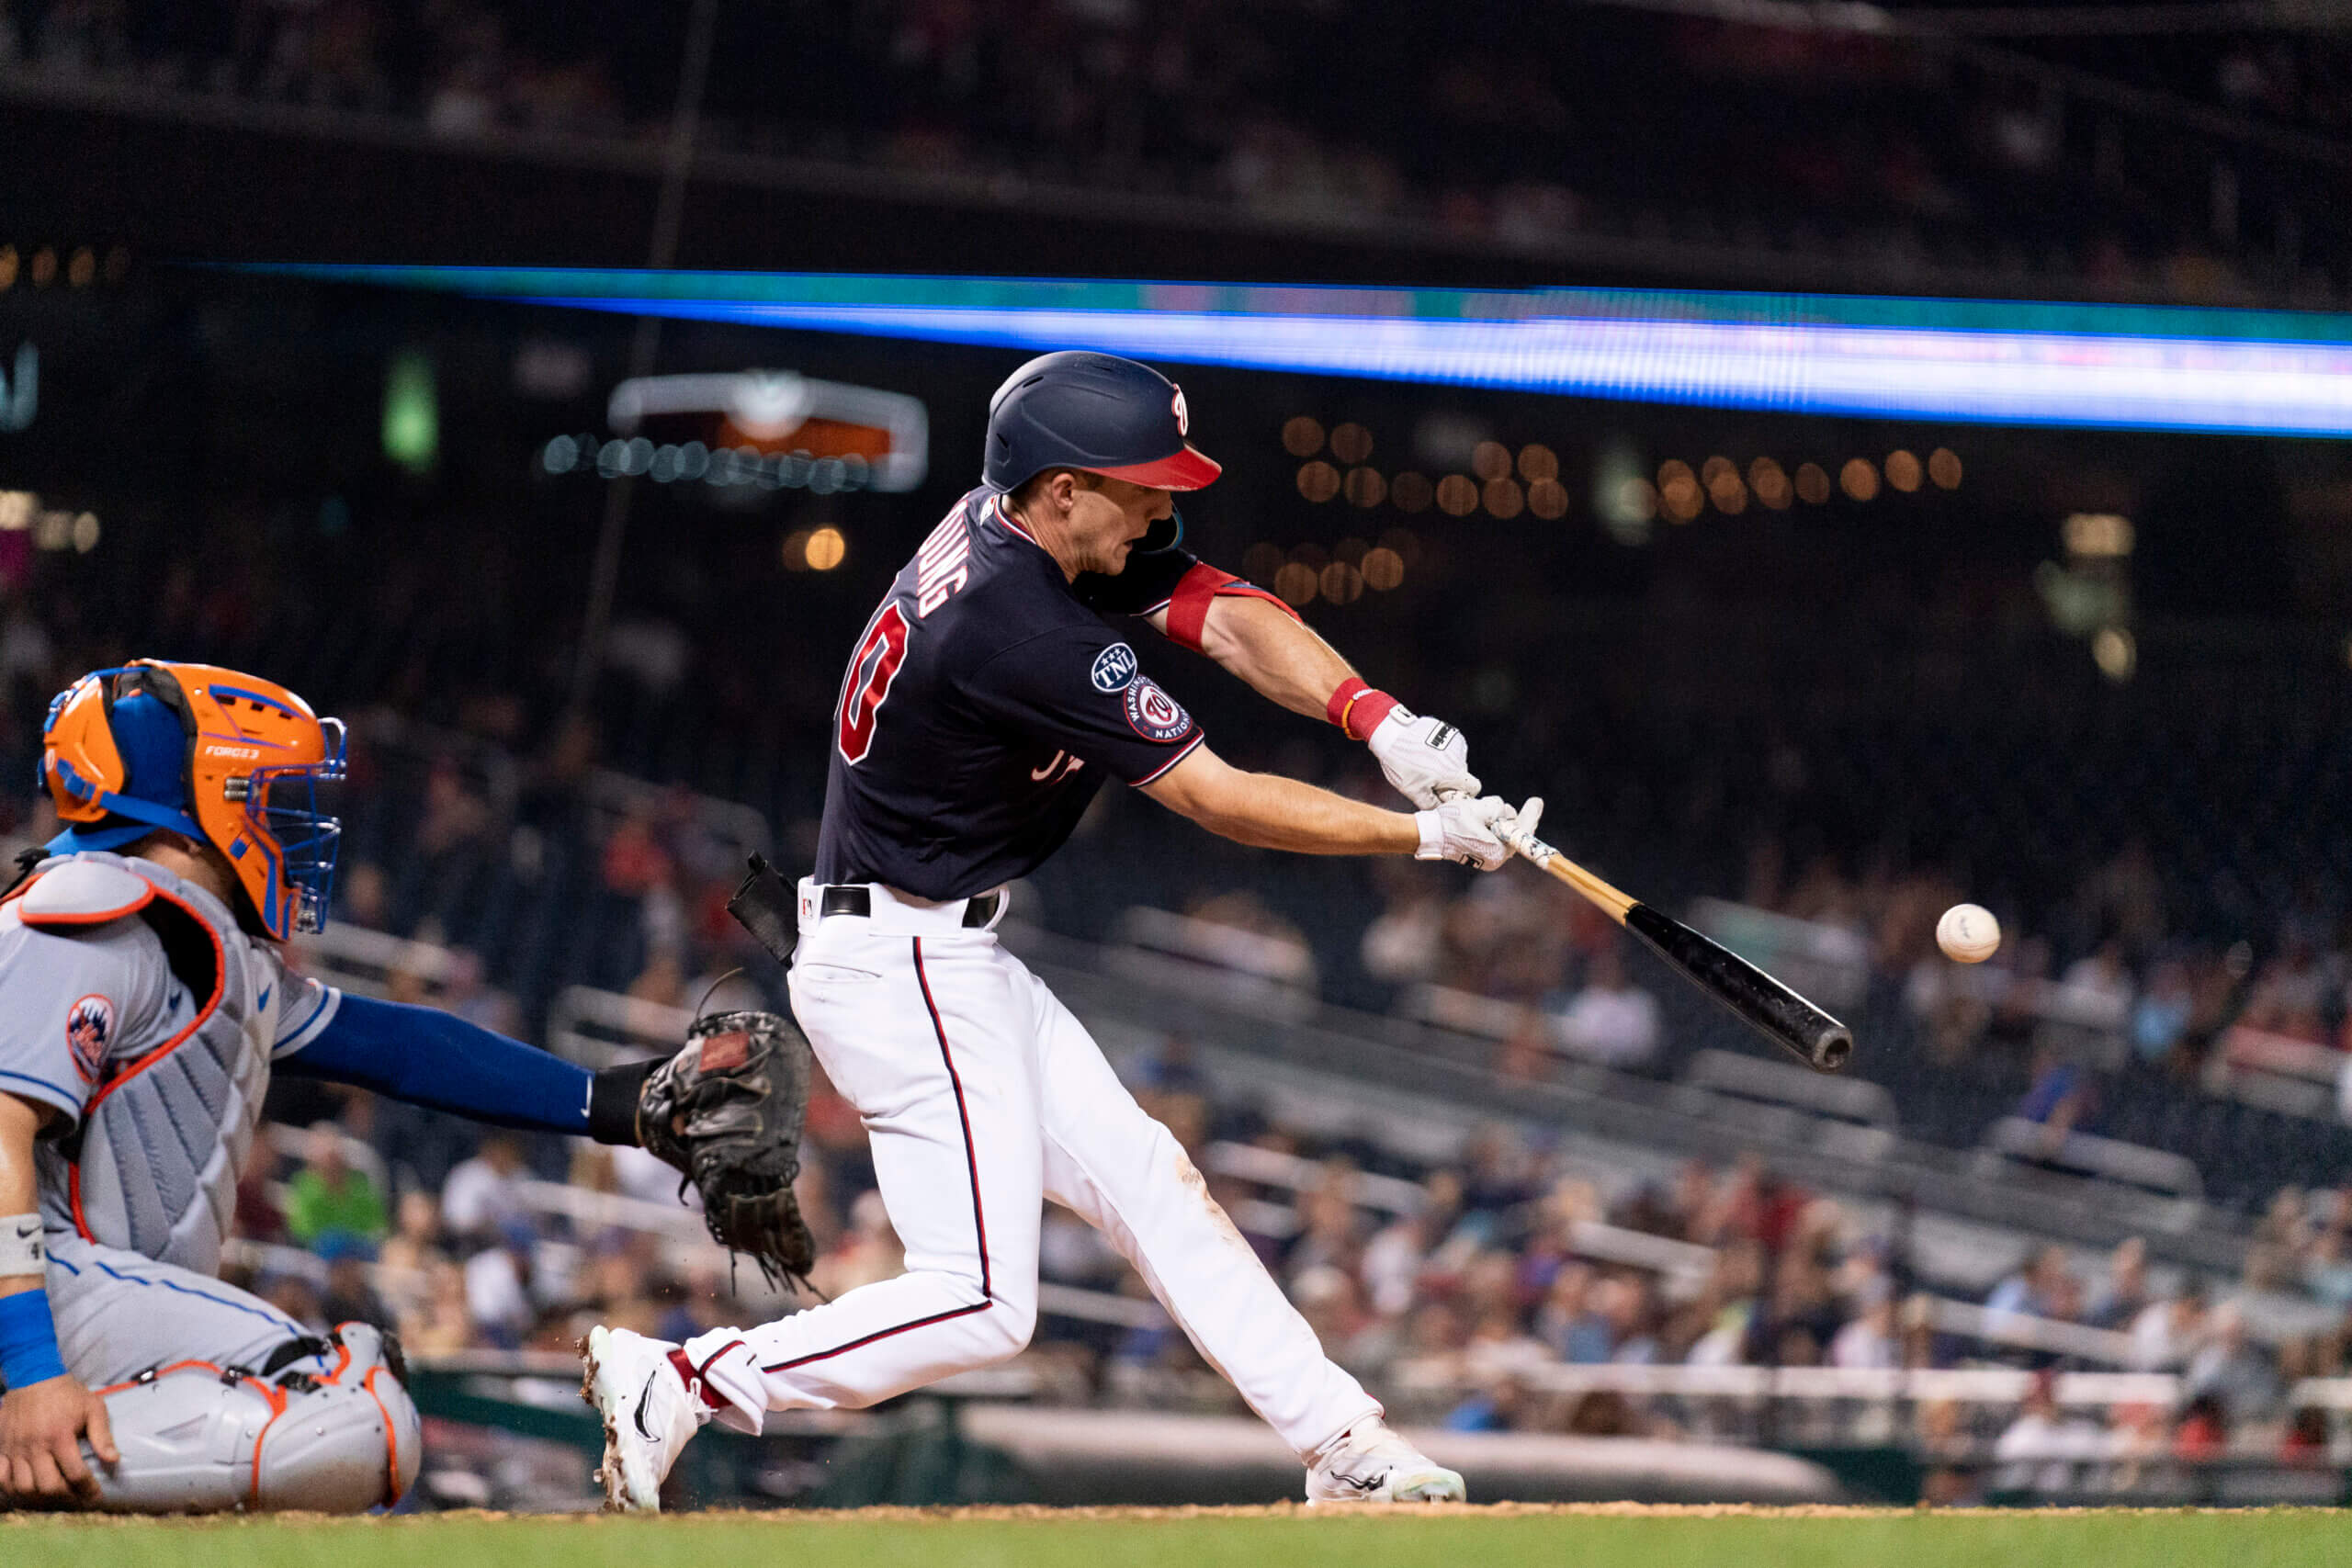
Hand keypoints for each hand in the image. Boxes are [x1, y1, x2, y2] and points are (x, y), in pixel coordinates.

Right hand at [0, 1373, 115, 1504]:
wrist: (33, 1378)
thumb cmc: (67, 1394)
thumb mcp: (93, 1407)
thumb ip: (102, 1435)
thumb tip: (113, 1460)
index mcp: (60, 1436)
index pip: (75, 1473)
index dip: (87, 1489)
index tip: (95, 1495)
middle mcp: (35, 1446)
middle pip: (48, 1486)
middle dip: (66, 1497)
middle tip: (76, 1496)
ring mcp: (15, 1449)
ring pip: (24, 1487)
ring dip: (40, 1497)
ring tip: (55, 1495)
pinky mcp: (1, 1448)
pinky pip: (2, 1478)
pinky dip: (12, 1489)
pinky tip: (27, 1488)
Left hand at [1366, 707, 1477, 809]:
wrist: (1390, 735)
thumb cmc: (1401, 763)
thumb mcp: (1413, 791)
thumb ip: (1430, 804)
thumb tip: (1440, 811)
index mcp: (1453, 772)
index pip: (1474, 787)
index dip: (1463, 793)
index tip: (1448, 793)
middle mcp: (1458, 756)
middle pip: (1462, 774)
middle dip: (1450, 779)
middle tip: (1430, 779)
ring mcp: (1454, 741)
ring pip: (1456, 760)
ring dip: (1445, 764)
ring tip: (1425, 763)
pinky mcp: (1448, 730)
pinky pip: (1450, 746)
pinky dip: (1442, 751)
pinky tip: (1426, 751)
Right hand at [1414, 795, 1539, 870]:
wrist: (1429, 834)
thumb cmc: (1452, 822)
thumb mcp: (1480, 809)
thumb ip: (1498, 809)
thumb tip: (1505, 813)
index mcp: (1497, 851)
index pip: (1521, 832)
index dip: (1531, 815)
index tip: (1537, 802)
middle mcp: (1494, 858)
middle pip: (1514, 835)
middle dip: (1516, 818)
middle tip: (1531, 804)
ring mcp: (1486, 858)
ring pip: (1502, 835)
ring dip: (1501, 820)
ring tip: (1490, 809)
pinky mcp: (1478, 854)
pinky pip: (1493, 838)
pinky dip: (1494, 826)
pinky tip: (1487, 817)